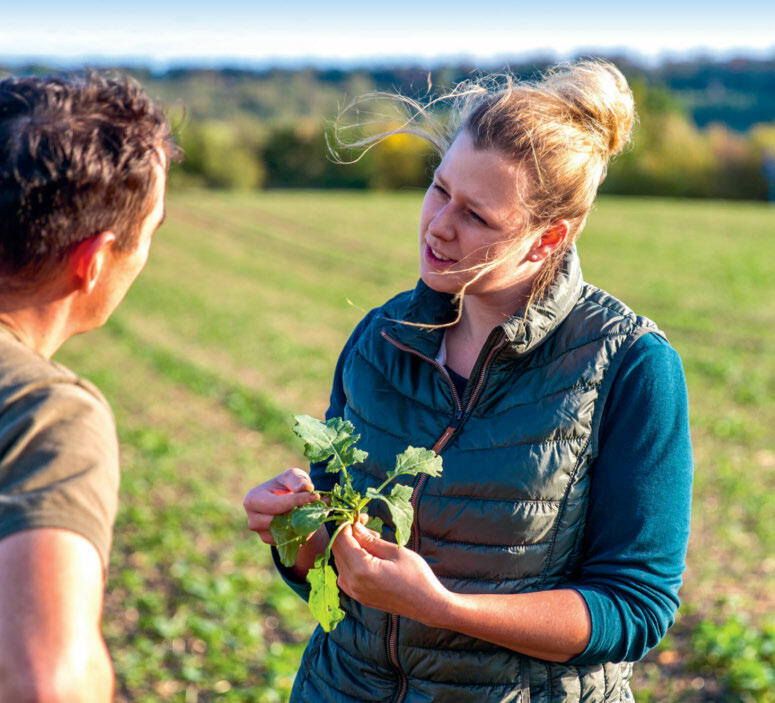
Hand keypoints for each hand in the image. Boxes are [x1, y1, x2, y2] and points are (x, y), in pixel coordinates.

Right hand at [243, 468, 318, 544]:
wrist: (287, 501)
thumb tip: (306, 488)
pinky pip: (290, 541)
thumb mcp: (292, 477)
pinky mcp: (272, 543)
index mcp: (253, 500)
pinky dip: (302, 532)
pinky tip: (308, 520)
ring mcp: (261, 534)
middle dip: (299, 514)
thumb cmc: (287, 485)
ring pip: (287, 533)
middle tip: (314, 505)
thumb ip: (298, 480)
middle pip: (280, 522)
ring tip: (312, 511)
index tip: (315, 497)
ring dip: (303, 523)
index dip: (297, 501)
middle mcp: (253, 520)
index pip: (277, 505)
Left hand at [332, 522, 449, 625]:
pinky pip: (345, 574)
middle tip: (369, 527)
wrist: (427, 605)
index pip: (340, 540)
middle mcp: (352, 583)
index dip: (347, 523)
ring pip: (340, 561)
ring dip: (351, 547)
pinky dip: (351, 561)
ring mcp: (354, 592)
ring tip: (373, 542)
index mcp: (361, 569)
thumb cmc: (416, 576)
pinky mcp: (359, 597)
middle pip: (337, 550)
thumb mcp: (394, 551)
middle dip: (348, 534)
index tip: (360, 517)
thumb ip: (370, 539)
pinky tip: (368, 557)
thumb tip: (354, 526)